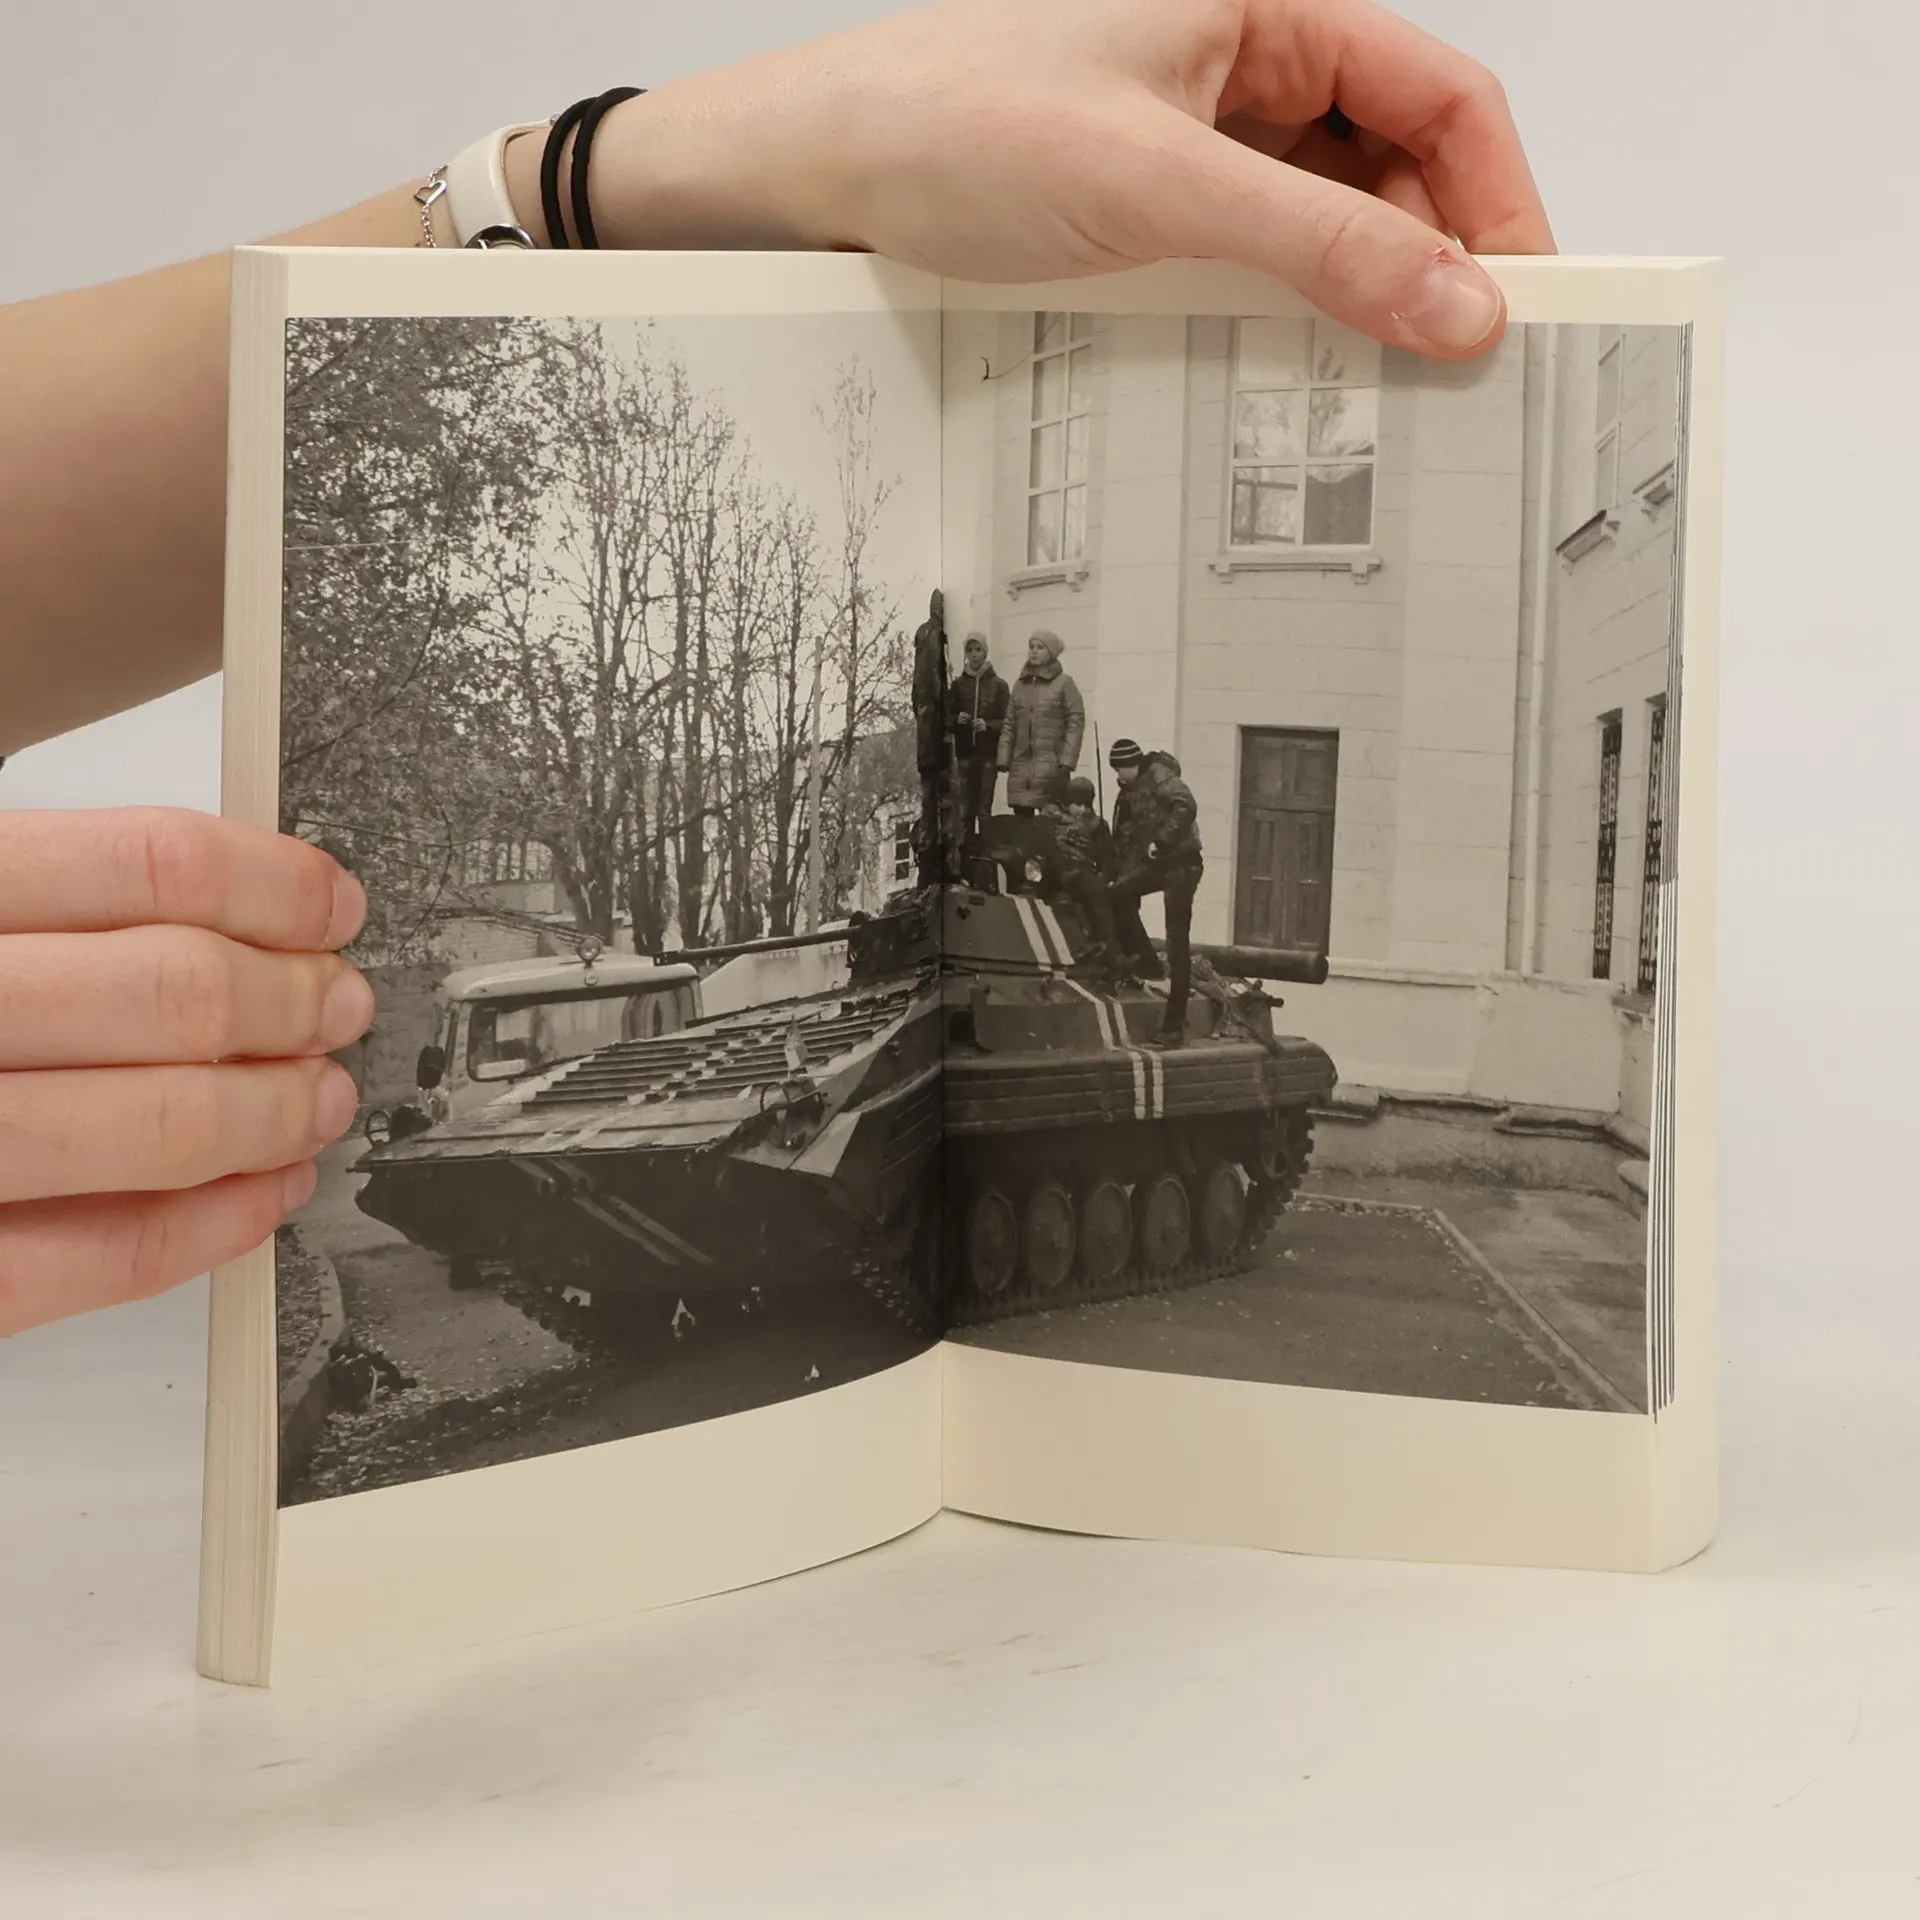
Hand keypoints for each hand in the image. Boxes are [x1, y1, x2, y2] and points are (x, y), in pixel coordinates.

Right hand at [0, 809, 373, 1338]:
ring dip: (275, 1111)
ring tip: (317, 1096)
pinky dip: (214, 1227)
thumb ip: (33, 899)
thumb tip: (222, 902)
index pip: (148, 866)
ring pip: (158, 1124)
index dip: (275, 888)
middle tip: (338, 1005)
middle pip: (175, 992)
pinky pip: (100, 1257)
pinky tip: (264, 1192)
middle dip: (295, 1001)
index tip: (329, 907)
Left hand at [583, 0, 1548, 356]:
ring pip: (1328, 218)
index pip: (1440, 94)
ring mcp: (1199, 139)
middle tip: (1449, 369)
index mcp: (1266, 7)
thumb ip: (1318, 243)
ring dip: (1355, 296)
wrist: (818, 172)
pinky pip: (1256, 257)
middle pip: (1396, 163)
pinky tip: (1287, 367)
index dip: (1497, 199)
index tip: (1520, 304)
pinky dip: (1284, 312)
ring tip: (1371, 381)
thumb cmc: (949, 124)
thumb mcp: (1158, 187)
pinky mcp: (1153, 207)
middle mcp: (1243, 65)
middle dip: (1430, 261)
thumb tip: (1451, 302)